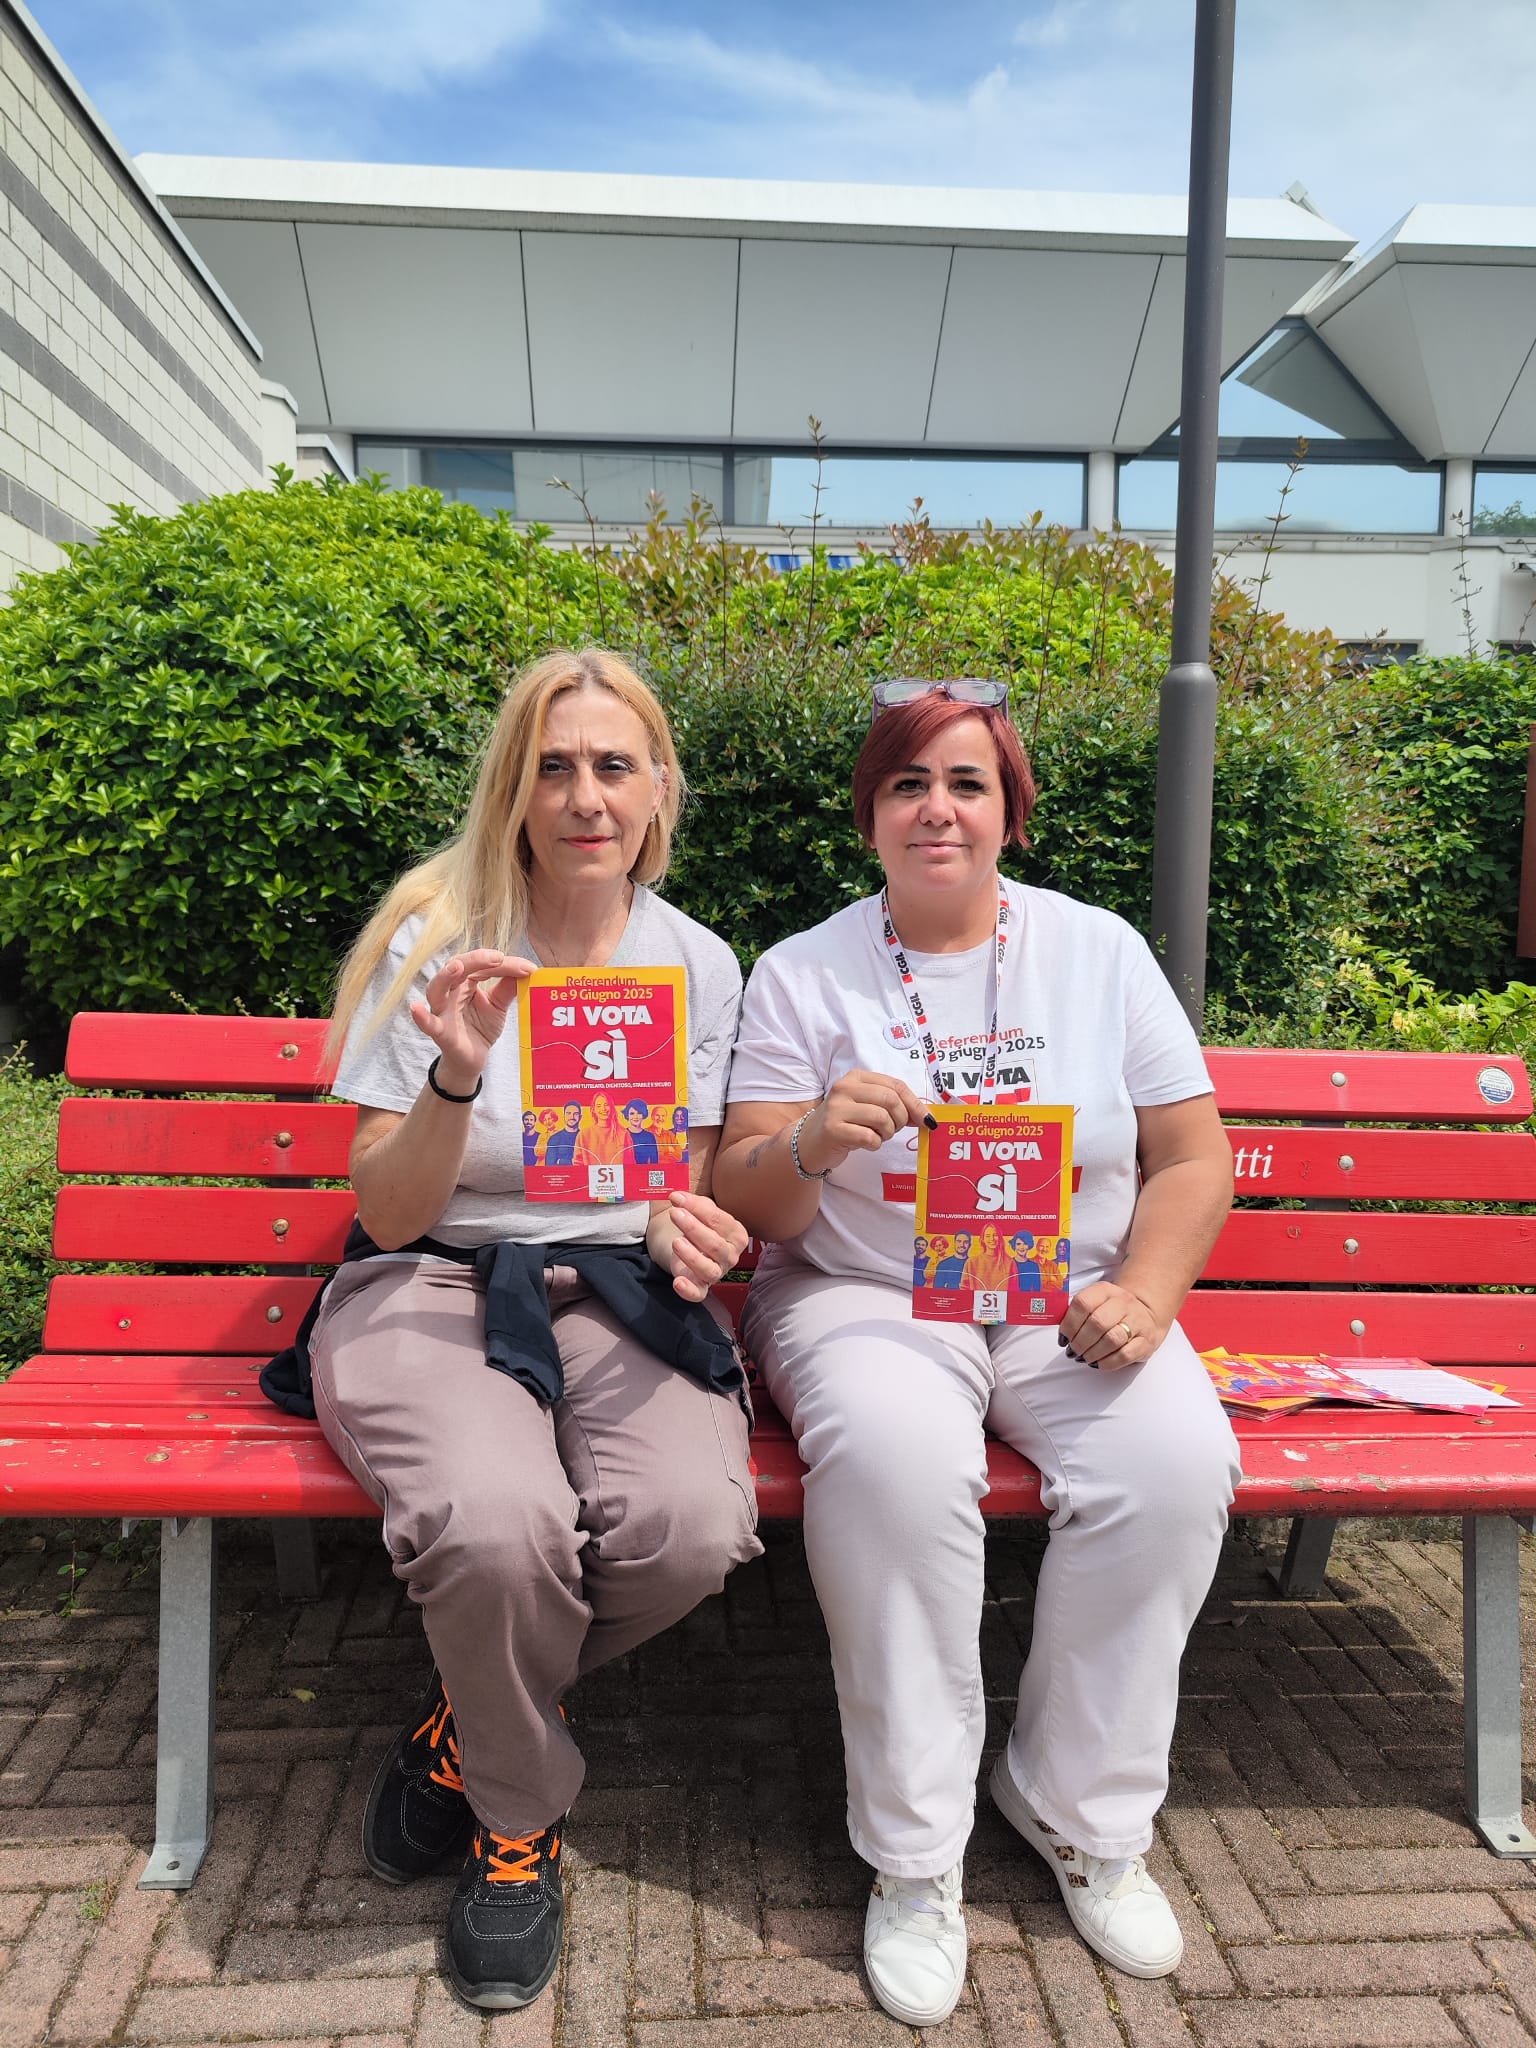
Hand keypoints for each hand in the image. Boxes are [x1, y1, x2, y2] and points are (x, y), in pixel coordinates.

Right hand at [409, 950, 536, 1091]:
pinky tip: (415, 1008)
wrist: (473, 1058)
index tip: (528, 967)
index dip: (505, 964)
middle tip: (497, 958)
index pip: (482, 966)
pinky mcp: (440, 1032)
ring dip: (445, 976)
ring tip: (456, 967)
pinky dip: (421, 1016)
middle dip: (476, 960)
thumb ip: (509, 987)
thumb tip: (527, 969)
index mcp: (466, 981)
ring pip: (437, 989)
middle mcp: (450, 991)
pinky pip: (429, 1024)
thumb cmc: (481, 1026)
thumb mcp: (498, 1005)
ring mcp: (442, 1010)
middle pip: (457, 968)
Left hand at [656, 1190, 748, 1303]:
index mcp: (736, 1234)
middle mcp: (730, 1255)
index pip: (720, 1221)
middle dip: (694, 1228)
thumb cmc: (699, 1226)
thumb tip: (678, 1196)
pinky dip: (688, 1290)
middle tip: (675, 1214)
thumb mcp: (700, 1211)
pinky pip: (698, 1294)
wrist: (688, 1246)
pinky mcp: (701, 1288)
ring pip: (708, 1269)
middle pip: (715, 1244)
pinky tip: (678, 1281)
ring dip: (691, 1256)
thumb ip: (693, 1203)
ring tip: (676, 1242)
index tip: (677, 1198)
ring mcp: (717, 1273)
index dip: (698, 1208)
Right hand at [799, 1069, 933, 1174]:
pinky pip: (869, 1137)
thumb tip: (926, 1116)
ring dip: (887, 1133)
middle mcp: (844, 1088)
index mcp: (856, 1077)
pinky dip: (875, 1144)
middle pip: (890, 1100)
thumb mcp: (868, 1106)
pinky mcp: (832, 1129)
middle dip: (900, 1119)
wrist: (810, 1142)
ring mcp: (836, 1108)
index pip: (895, 1085)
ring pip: (881, 1118)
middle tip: (893, 1130)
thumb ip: (894, 1105)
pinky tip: (866, 1143)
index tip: (927, 1120)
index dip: (915, 1104)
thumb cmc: (846, 1123)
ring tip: (878, 1136)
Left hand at [1060, 1281, 1164, 1371]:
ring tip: (1085, 1357)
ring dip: (1093, 1353)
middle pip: (1097, 1323)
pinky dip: (1108, 1362)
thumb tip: (1061, 1335)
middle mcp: (1123, 1303)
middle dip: (1080, 1342)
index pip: (1083, 1303)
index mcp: (1105, 1290)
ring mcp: (1138, 1321)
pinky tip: (1099, 1363)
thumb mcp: (1095, 1303)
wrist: (1145, 1314)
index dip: (1069, 1324)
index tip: (1063, 1337)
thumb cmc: (1112, 1312)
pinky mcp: (1146, 1341)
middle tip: (1073, 1351)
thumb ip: (1077, 1313)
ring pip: (1112, 1339)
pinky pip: (1126, 1355)